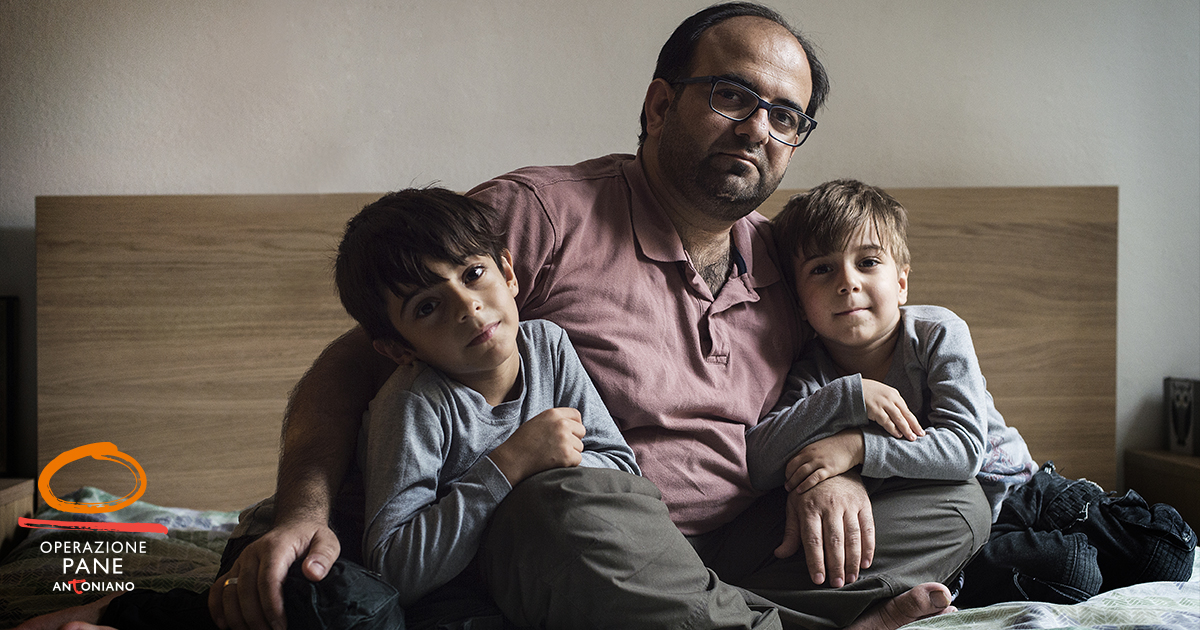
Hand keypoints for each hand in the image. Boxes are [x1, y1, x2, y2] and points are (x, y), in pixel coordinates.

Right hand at [208, 521, 340, 629]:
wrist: (295, 524)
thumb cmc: (311, 537)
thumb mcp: (327, 542)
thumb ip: (323, 556)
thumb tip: (312, 573)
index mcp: (275, 547)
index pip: (268, 580)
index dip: (272, 607)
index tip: (281, 627)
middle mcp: (252, 553)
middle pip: (246, 590)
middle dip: (255, 618)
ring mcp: (241, 561)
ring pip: (229, 592)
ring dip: (237, 618)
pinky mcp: (235, 568)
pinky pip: (218, 588)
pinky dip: (217, 608)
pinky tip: (226, 625)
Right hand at [489, 407, 584, 485]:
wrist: (513, 460)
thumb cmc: (522, 442)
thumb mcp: (538, 422)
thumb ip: (555, 420)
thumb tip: (573, 424)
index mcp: (553, 414)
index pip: (576, 415)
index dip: (574, 425)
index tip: (569, 433)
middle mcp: (561, 424)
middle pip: (581, 431)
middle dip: (573, 439)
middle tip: (559, 447)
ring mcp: (565, 440)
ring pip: (580, 446)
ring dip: (571, 452)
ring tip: (553, 455)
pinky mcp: (567, 455)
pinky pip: (578, 459)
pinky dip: (570, 463)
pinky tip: (556, 462)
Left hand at [774, 472, 874, 588]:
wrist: (832, 467)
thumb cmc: (809, 491)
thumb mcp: (794, 507)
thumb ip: (791, 532)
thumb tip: (779, 554)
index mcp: (809, 508)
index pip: (813, 540)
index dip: (816, 561)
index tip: (818, 580)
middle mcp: (829, 506)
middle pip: (834, 541)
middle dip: (836, 565)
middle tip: (837, 584)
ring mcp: (848, 504)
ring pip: (852, 537)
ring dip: (853, 560)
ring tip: (851, 578)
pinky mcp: (863, 504)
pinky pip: (868, 529)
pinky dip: (869, 548)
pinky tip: (865, 563)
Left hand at [783, 430, 863, 493]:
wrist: (850, 445)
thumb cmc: (833, 448)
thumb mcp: (817, 448)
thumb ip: (808, 455)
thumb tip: (800, 466)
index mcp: (807, 450)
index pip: (792, 462)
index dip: (787, 472)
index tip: (787, 479)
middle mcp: (811, 455)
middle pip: (794, 468)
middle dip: (789, 479)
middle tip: (786, 487)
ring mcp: (820, 462)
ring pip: (802, 473)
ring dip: (794, 482)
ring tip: (790, 490)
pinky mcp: (829, 469)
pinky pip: (814, 478)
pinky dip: (805, 484)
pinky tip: (800, 490)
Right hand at [862, 379, 923, 439]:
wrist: (852, 388)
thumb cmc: (867, 393)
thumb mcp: (883, 394)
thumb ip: (892, 403)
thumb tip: (900, 416)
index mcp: (894, 394)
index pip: (907, 410)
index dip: (914, 421)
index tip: (920, 430)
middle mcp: (890, 398)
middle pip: (905, 414)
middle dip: (914, 426)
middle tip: (920, 435)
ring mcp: (883, 403)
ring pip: (898, 418)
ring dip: (906, 429)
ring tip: (911, 437)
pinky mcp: (874, 409)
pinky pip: (886, 421)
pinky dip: (893, 428)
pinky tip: (898, 434)